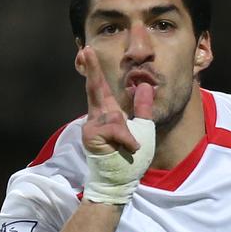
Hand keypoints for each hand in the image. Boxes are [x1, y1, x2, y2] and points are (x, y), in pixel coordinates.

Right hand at [79, 46, 154, 203]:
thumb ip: (143, 108)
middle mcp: (97, 117)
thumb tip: (145, 86)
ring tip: (130, 148)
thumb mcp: (143, 129)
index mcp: (108, 114)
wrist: (120, 181)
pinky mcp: (91, 136)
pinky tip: (129, 149)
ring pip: (115, 117)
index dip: (94, 70)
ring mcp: (92, 126)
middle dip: (92, 70)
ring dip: (127, 134)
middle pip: (95, 89)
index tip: (87, 52)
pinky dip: (126, 139)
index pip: (101, 88)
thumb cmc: (129, 159)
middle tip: (85, 50)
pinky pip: (115, 129)